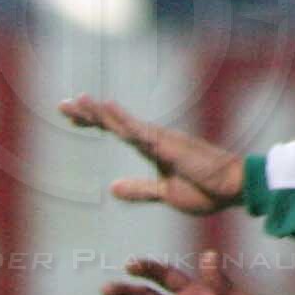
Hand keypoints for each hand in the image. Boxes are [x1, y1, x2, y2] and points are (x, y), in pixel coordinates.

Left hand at [59, 95, 245, 212]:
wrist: (232, 189)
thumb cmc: (205, 190)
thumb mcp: (164, 193)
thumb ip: (139, 190)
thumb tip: (112, 188)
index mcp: (152, 148)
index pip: (117, 130)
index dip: (94, 122)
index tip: (72, 116)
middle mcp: (153, 139)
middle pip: (114, 122)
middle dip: (87, 114)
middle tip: (61, 104)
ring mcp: (160, 140)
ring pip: (123, 123)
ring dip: (99, 113)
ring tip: (77, 101)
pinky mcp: (168, 146)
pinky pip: (140, 132)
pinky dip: (121, 120)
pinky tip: (105, 108)